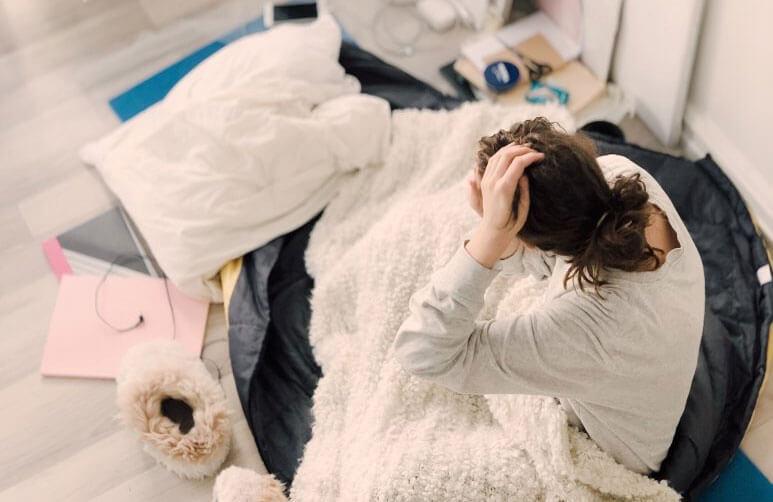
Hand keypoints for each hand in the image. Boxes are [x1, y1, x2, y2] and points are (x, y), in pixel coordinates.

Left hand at [466, 144, 542, 267]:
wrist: (493, 230)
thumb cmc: (512, 222)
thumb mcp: (524, 207)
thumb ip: (525, 189)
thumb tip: (525, 173)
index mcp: (504, 188)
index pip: (518, 163)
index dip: (531, 156)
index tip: (542, 156)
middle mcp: (493, 182)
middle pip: (508, 156)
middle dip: (523, 150)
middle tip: (535, 151)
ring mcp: (487, 180)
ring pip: (498, 155)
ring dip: (512, 148)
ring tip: (525, 148)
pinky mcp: (485, 180)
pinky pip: (492, 161)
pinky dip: (502, 152)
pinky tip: (511, 150)